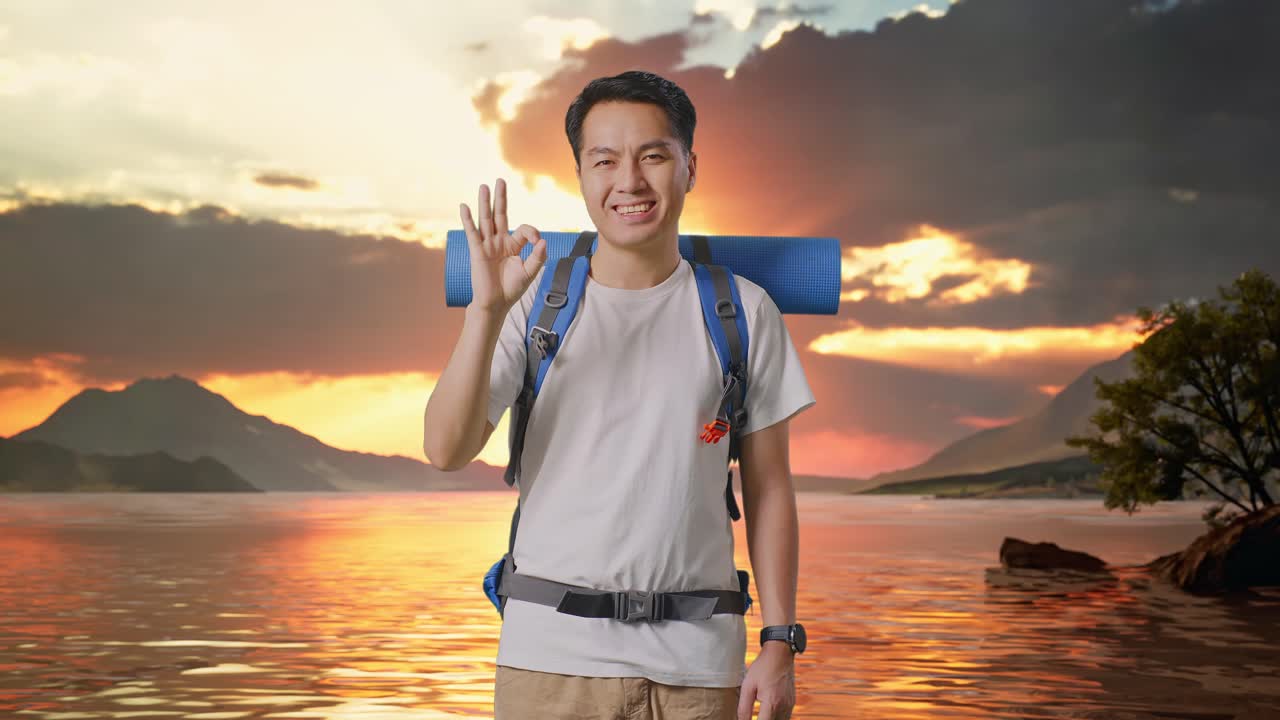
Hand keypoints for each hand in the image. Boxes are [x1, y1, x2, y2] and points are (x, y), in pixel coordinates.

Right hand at [460, 178, 546, 313]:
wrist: (496, 304)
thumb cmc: (512, 289)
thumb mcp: (530, 273)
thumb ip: (538, 257)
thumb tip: (544, 241)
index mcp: (513, 245)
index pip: (523, 229)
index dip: (532, 232)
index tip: (538, 243)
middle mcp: (499, 241)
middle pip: (500, 215)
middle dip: (501, 198)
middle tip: (500, 180)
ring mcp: (487, 245)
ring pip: (486, 220)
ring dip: (485, 203)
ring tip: (484, 187)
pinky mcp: (477, 251)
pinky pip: (472, 233)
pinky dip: (468, 219)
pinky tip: (464, 206)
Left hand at [738, 642, 795, 719]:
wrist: (780, 653)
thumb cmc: (763, 667)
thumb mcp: (748, 686)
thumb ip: (744, 707)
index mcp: (771, 703)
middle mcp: (783, 706)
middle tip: (755, 714)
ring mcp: (789, 705)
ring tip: (760, 715)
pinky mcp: (792, 702)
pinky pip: (785, 717)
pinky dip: (776, 718)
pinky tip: (768, 713)